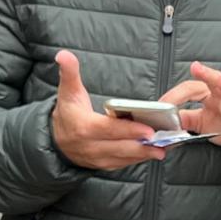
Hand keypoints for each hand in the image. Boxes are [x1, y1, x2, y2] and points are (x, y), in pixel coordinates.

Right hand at [50, 50, 166, 169]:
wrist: (56, 140)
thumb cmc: (68, 112)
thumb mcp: (67, 91)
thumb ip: (69, 72)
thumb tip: (63, 54)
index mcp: (84, 127)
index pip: (109, 129)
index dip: (129, 130)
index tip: (148, 129)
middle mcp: (91, 146)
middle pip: (120, 147)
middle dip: (143, 145)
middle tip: (164, 140)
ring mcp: (98, 158)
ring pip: (124, 158)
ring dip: (145, 154)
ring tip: (164, 147)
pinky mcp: (104, 164)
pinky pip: (124, 163)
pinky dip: (140, 159)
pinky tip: (154, 152)